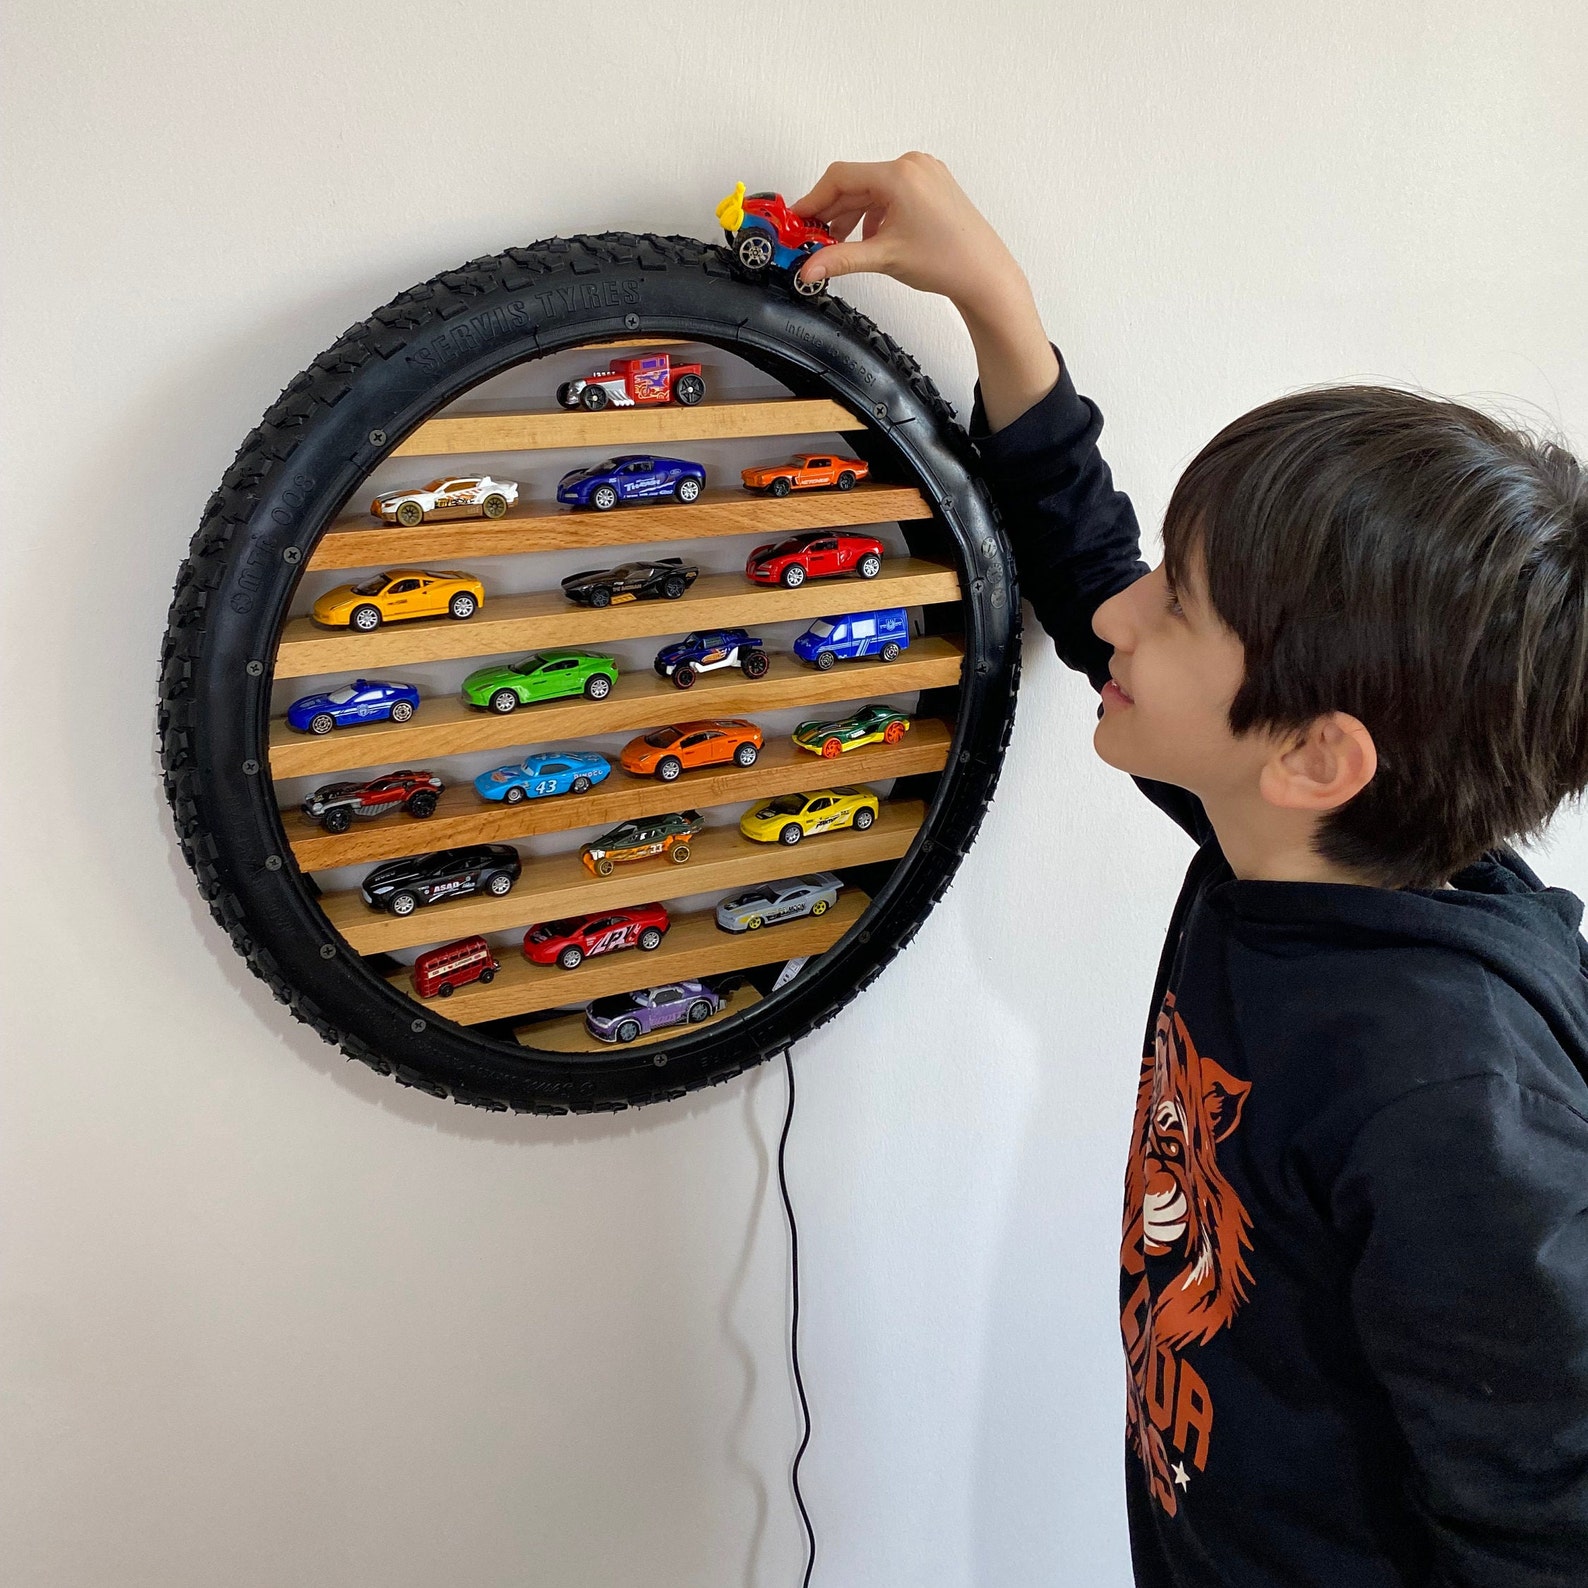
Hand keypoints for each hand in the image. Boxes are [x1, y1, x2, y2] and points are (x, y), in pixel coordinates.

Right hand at [793, 154, 1057, 431]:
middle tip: (814, 238)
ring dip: (853, 215)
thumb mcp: (883, 258)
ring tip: (842, 245)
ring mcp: (924, 173)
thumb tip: (808, 269)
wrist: (984, 274)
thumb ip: (839, 260)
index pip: (841, 177)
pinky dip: (875, 214)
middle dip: (833, 212)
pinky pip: (891, 194)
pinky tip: (871, 239)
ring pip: (873, 190)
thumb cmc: (947, 261)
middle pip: (856, 183)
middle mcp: (912, 166)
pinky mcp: (931, 185)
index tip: (799, 220)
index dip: (813, 199)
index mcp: (899, 175)